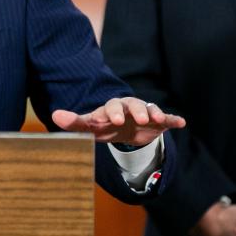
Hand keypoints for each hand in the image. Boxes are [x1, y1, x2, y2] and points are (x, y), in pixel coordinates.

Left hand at [51, 97, 184, 144]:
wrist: (126, 131)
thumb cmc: (105, 126)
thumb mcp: (91, 126)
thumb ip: (74, 122)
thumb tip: (53, 116)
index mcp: (111, 108)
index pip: (110, 107)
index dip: (113, 112)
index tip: (114, 120)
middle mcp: (128, 107)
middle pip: (132, 105)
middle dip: (135, 110)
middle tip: (139, 119)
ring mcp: (144, 113)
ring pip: (150, 109)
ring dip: (154, 113)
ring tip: (158, 119)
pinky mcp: (158, 122)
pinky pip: (167, 118)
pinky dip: (174, 119)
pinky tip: (181, 122)